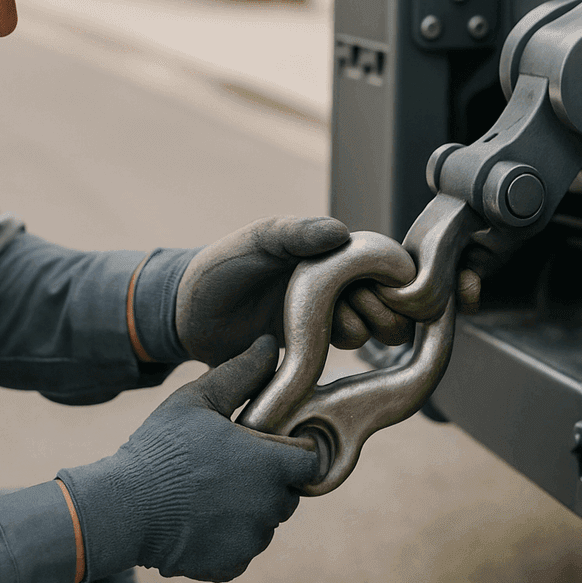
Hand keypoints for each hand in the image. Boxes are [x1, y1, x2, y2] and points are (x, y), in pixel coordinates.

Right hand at [57, 336, 318, 581]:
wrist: (122, 508)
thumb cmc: (161, 449)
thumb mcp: (197, 399)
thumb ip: (241, 373)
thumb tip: (269, 344)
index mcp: (268, 464)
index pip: (310, 461)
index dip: (293, 450)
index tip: (269, 445)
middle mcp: (268, 507)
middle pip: (288, 492)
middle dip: (267, 478)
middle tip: (228, 465)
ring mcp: (251, 541)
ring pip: (265, 521)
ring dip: (248, 508)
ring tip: (208, 491)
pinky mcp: (231, 565)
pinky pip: (242, 548)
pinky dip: (228, 536)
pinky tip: (198, 517)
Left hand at [175, 216, 418, 365]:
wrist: (188, 315)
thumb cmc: (222, 266)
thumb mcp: (257, 241)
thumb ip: (295, 233)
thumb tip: (341, 231)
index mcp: (329, 251)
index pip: (384, 262)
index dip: (393, 276)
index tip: (382, 288)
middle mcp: (334, 282)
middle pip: (389, 300)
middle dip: (382, 308)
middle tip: (352, 308)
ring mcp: (325, 314)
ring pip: (374, 328)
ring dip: (362, 328)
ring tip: (333, 327)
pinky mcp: (313, 345)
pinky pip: (345, 351)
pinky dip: (345, 350)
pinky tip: (321, 348)